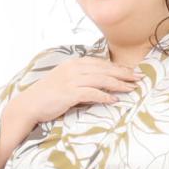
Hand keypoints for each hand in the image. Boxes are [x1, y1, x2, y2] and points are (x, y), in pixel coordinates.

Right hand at [5, 56, 142, 125]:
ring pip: (101, 80)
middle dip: (124, 74)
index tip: (132, 72)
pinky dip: (104, 96)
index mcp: (74, 64)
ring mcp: (71, 80)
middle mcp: (74, 69)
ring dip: (119, 84)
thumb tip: (101, 86)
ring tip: (132, 88)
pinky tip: (114, 100)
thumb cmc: (48, 96)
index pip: (101, 64)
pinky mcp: (69, 93)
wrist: (29, 105)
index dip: (118, 68)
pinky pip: (92, 93)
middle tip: (139, 78)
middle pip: (104, 70)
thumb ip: (82, 80)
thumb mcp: (65, 82)